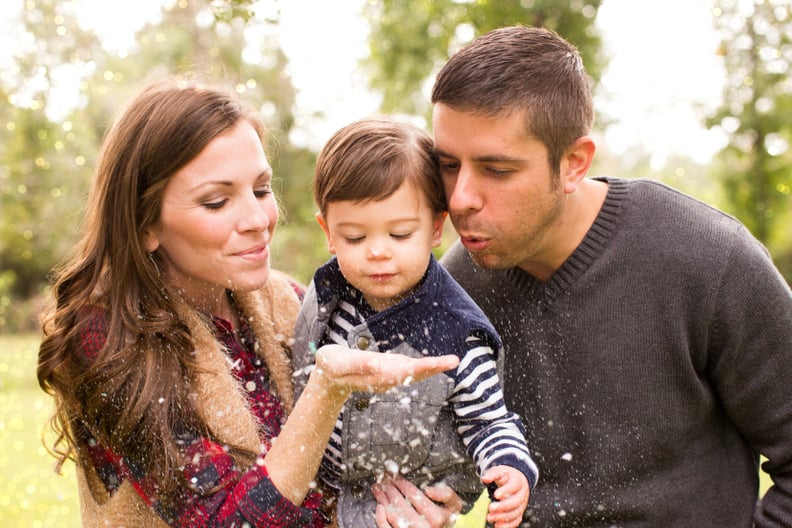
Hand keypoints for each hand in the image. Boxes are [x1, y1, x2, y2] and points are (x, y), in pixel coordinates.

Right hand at [314, 344, 458, 394]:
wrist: (329, 377)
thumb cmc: (331, 367)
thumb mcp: (338, 363)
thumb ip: (357, 364)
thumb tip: (377, 363)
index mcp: (378, 376)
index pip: (405, 372)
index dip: (423, 367)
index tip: (438, 363)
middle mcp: (387, 378)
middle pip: (414, 373)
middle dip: (435, 367)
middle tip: (455, 360)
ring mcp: (389, 374)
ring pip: (415, 372)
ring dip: (433, 366)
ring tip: (452, 360)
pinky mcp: (388, 369)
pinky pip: (410, 368)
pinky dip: (425, 365)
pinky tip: (436, 363)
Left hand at [372, 477, 462, 527]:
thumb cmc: (447, 517)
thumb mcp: (454, 504)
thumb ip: (447, 494)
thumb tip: (428, 490)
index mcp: (437, 517)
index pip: (414, 495)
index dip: (402, 483)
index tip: (395, 476)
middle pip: (401, 504)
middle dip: (390, 489)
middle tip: (384, 479)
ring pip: (392, 516)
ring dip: (383, 500)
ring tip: (378, 488)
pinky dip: (380, 519)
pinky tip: (379, 507)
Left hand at [482, 466, 529, 527]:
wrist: (515, 481)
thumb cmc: (506, 476)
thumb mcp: (499, 471)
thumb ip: (492, 474)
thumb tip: (484, 479)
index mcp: (518, 481)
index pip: (514, 486)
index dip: (506, 491)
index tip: (496, 495)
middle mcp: (522, 494)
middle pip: (516, 501)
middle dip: (503, 506)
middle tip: (491, 507)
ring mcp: (522, 504)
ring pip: (516, 512)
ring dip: (503, 517)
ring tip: (490, 518)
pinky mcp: (519, 512)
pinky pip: (516, 520)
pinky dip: (508, 525)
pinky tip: (498, 526)